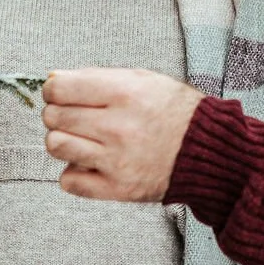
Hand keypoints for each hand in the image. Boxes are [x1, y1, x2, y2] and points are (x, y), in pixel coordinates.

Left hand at [41, 67, 205, 202]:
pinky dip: (74, 173)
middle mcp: (118, 127)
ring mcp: (116, 160)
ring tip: (81, 139)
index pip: (59, 89)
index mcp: (123, 93)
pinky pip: (69, 181)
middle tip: (74, 116)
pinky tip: (90, 163)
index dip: (53, 90)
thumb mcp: (143, 79)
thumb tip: (54, 79)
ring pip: (56, 146)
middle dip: (58, 114)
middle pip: (54, 117)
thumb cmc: (176, 111)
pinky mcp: (118, 187)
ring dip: (63, 141)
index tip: (59, 93)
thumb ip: (97, 77)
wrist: (210, 150)